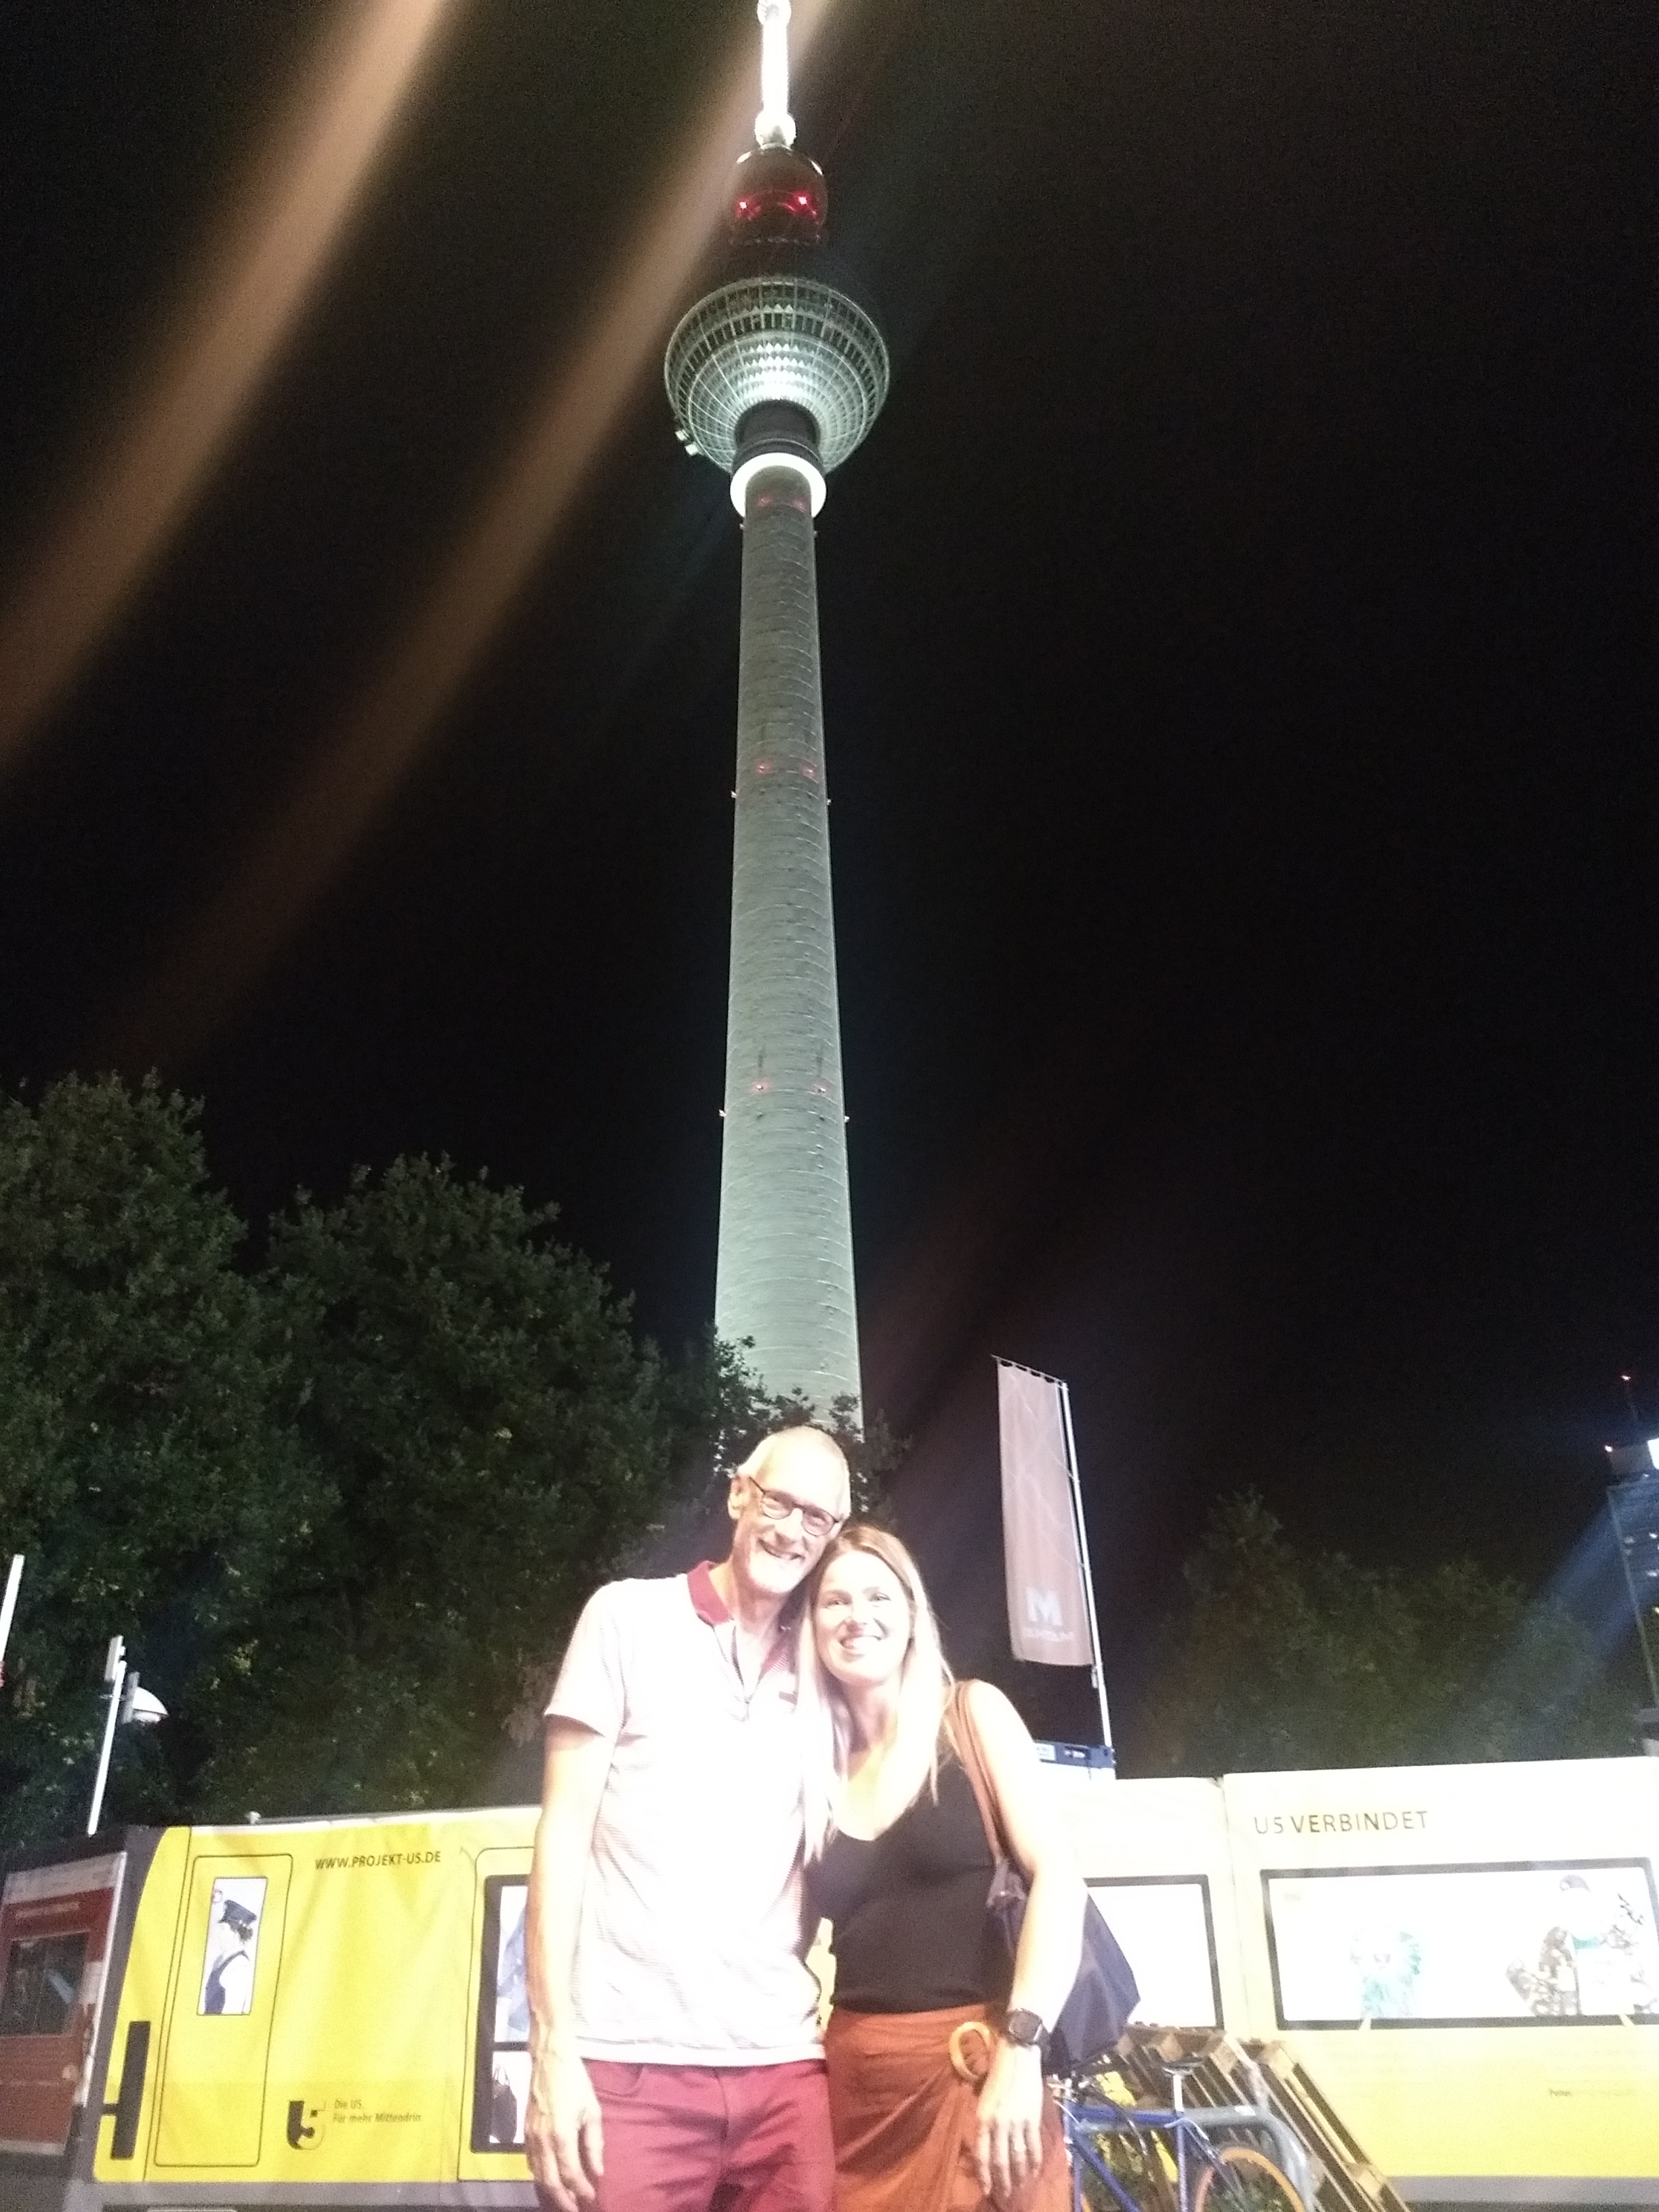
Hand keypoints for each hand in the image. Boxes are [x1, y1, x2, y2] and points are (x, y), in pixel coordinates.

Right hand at [523, 2047, 603, 2211]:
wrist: (549, 2059)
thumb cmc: (575, 2081)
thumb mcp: (592, 2110)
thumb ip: (595, 2144)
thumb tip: (598, 2172)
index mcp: (561, 2135)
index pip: (570, 2174)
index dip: (581, 2190)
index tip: (591, 2198)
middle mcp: (542, 2141)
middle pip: (550, 2182)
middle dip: (564, 2200)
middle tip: (575, 2210)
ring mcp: (530, 2137)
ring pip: (538, 2175)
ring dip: (551, 2191)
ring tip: (564, 2199)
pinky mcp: (524, 2132)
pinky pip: (530, 2162)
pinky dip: (540, 2176)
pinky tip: (549, 2179)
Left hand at [974, 2037, 1045, 2207]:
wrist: (1016, 2057)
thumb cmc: (996, 2078)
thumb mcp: (982, 2101)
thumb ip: (984, 2124)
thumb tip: (985, 2149)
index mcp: (982, 2118)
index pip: (981, 2154)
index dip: (984, 2175)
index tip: (987, 2190)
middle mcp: (997, 2123)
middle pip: (1000, 2161)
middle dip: (1003, 2181)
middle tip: (1006, 2195)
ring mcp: (1016, 2122)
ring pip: (1018, 2157)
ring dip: (1020, 2174)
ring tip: (1021, 2186)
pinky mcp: (1032, 2119)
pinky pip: (1034, 2145)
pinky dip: (1035, 2160)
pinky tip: (1035, 2170)